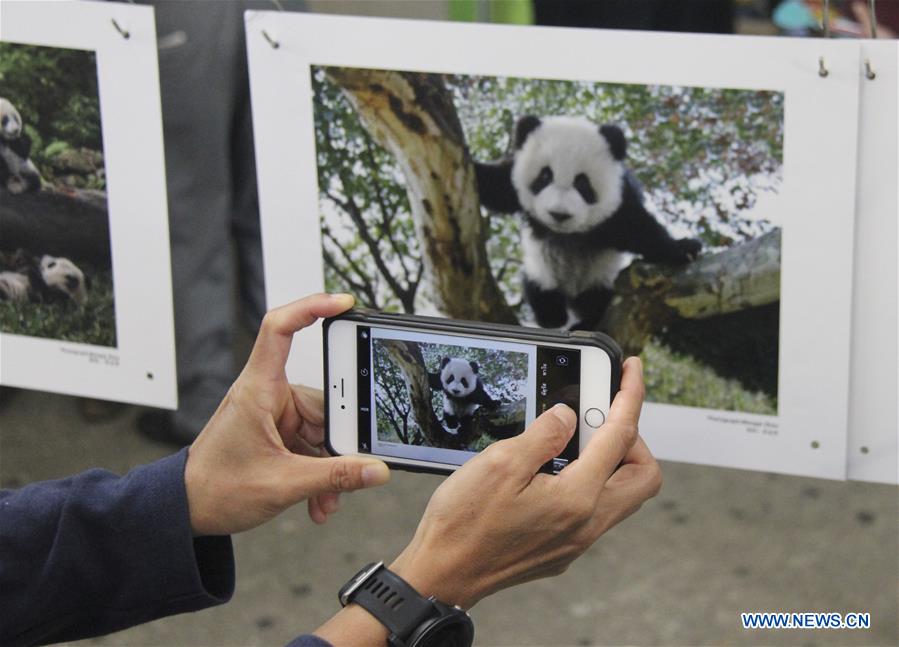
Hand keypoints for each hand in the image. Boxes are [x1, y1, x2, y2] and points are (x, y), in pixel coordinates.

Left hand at [184, 293, 389, 535]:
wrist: (186, 510)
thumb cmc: (214, 487)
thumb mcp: (283, 484)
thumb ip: (335, 477)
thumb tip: (375, 470)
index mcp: (258, 390)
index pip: (280, 330)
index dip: (311, 308)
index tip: (343, 303)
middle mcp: (267, 395)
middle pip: (324, 398)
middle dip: (339, 441)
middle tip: (348, 468)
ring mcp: (274, 414)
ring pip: (322, 428)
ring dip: (330, 464)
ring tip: (327, 495)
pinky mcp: (278, 433)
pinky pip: (313, 443)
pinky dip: (320, 469)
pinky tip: (320, 496)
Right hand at [391, 356, 659, 607]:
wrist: (443, 575)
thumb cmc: (464, 524)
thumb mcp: (499, 463)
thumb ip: (543, 435)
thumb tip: (568, 416)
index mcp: (577, 498)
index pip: (621, 436)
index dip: (631, 396)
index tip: (632, 369)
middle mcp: (587, 524)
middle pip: (644, 476)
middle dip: (634, 439)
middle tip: (604, 416)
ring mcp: (577, 541)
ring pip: (623, 496)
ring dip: (613, 463)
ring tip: (578, 439)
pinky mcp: (563, 550)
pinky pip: (596, 511)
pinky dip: (591, 483)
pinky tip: (556, 470)